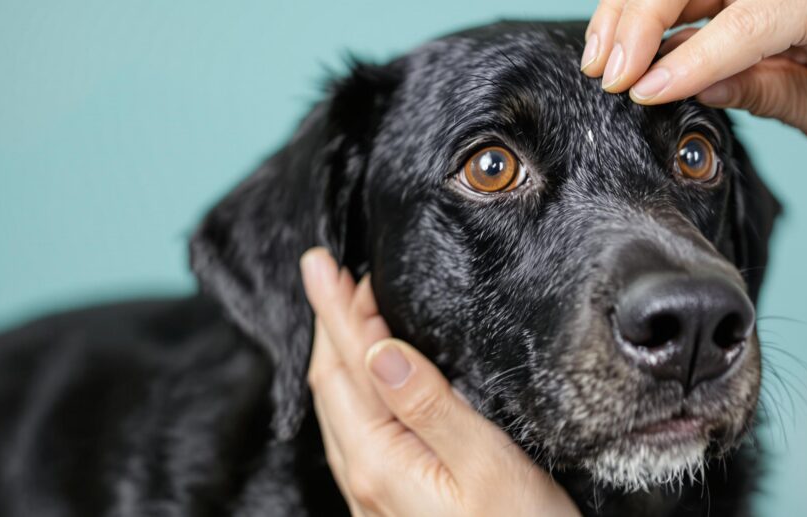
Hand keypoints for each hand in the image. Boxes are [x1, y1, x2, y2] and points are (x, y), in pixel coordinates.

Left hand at [300, 248, 579, 516]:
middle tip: (330, 273)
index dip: (334, 310)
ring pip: (342, 406)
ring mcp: (375, 492)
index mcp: (381, 461)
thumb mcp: (486, 466)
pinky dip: (358, 386)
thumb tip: (380, 350)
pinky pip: (358, 428)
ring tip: (347, 310)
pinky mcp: (392, 498)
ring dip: (341, 351)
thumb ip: (430, 406)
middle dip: (330, 323)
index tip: (319, 263)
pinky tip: (371, 376)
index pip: (346, 366)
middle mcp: (366, 477)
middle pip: (333, 383)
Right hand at [580, 0, 806, 144]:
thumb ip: (770, 94)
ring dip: (627, 15)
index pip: (747, 21)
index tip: (641, 93)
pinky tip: (619, 45)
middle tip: (609, 77)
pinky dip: (641, 14)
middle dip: (638, 25)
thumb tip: (693, 89)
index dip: (687, 59)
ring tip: (600, 61)